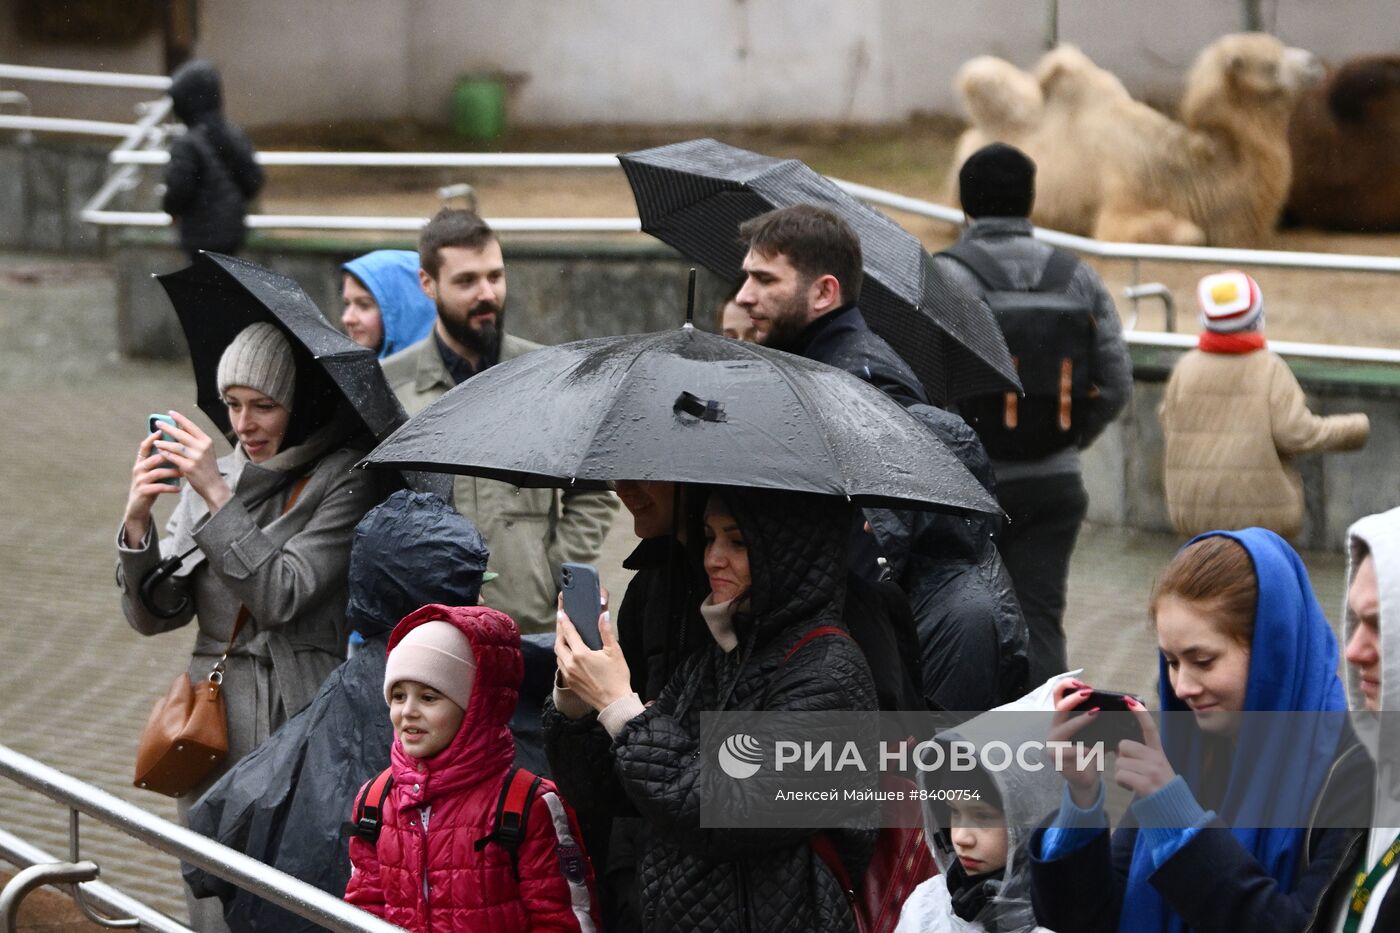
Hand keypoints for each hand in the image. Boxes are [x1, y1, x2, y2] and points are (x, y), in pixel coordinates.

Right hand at [123, 430, 181, 544]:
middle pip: (153, 458)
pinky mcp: (143, 492)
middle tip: (184, 454)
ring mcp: (140, 480)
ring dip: (172, 472)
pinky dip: (170, 487)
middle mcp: (138, 469)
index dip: (152, 438)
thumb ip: (161, 461)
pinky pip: (158, 487)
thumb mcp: (154, 472)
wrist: (138, 506)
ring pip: (157, 472)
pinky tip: (179, 489)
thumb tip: (177, 446)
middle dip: (169, 455)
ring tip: (184, 473)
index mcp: (141, 462)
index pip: (144, 446)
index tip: (163, 431)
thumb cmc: (151, 485)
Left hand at [153, 411, 231, 512]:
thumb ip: (194, 441)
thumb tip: (179, 429)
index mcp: (207, 441)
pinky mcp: (189, 467)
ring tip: (155, 441)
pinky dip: (165, 454)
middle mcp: (202, 447)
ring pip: (175, 446)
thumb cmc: (207, 468)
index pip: (191, 426)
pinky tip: (159, 452)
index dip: (180, 418)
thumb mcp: (206, 452)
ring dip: (163, 442)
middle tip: (158, 423)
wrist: (213, 485)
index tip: (170, 413)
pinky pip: (173, 458)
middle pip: (181, 434)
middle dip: (168, 428)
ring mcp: (196, 458)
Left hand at [554, 589, 631, 711]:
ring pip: (558, 656)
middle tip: (562, 624)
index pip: (569, 633)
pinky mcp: (570, 683)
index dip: (564, 621)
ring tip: (565, 638)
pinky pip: (561, 666)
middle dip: (559, 632)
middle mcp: (570, 664)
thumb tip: (603, 615)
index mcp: (580, 654)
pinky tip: (569, 655)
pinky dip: (562, 657)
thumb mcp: (614, 652)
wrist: (614, 702)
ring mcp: (569, 674)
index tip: (561, 613)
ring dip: (560, 645)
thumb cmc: (617, 677)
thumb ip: (606, 632)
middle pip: (558, 644)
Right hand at [1048, 678, 1106, 807]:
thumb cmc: (1090, 754)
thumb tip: (1116, 704)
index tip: (1082, 683)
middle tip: (1088, 693)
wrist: (1085, 779)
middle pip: (1059, 708)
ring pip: (1063, 728)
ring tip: (1095, 714)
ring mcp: (1053, 744)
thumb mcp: (1094, 734)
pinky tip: (1093, 749)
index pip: (1059, 698)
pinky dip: (1082, 749)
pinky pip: (1069, 751)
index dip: (1067, 687)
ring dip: (1079, 721)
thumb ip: (1096, 721)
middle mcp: (1054, 729)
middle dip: (1073, 699)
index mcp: (1062, 721)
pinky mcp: (1056, 758)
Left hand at [1113, 697, 1175, 798]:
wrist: (1174, 811)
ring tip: (1135, 781)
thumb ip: (1141, 755)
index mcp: (1158, 753)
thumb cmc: (1158, 788)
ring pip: (1120, 763)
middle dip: (1122, 758)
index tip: (1128, 700)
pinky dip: (1122, 783)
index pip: (1149, 729)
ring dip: (1121, 774)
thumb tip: (1120, 747)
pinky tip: (1133, 788)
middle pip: (1124, 746)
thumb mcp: (1154, 768)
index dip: (1139, 713)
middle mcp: (1157, 759)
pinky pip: (1121, 775)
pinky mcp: (1147, 783)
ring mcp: (1153, 771)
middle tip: (1133, 771)